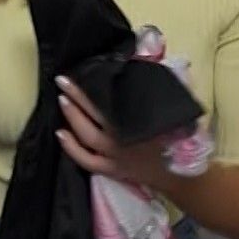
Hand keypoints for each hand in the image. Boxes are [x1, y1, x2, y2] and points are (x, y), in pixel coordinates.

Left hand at [52, 74, 174, 189]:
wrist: (178, 175)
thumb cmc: (176, 138)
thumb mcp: (171, 111)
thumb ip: (157, 90)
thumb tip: (141, 63)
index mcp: (139, 121)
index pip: (113, 101)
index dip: (97, 87)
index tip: (86, 72)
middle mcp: (124, 137)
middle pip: (96, 114)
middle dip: (78, 96)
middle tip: (63, 80)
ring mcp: (116, 156)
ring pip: (88, 136)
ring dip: (73, 117)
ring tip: (62, 99)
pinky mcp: (111, 170)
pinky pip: (87, 160)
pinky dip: (71, 148)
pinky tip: (60, 133)